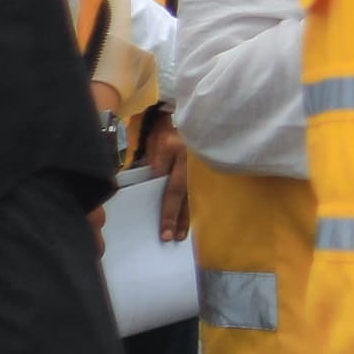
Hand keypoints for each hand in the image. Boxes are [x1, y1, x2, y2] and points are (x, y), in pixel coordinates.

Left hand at [138, 111, 191, 239]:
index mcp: (181, 159)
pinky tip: (188, 220)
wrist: (188, 115)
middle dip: (177, 220)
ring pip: (192, 198)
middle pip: (185, 199)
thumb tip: (151, 185)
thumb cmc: (168, 128)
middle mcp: (193, 167)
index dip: (168, 212)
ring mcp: (200, 170)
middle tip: (171, 239)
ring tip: (180, 236)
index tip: (164, 230)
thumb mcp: (159, 142)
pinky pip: (196, 192)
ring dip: (186, 218)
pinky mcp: (202, 173)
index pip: (172, 191)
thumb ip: (156, 164)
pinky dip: (192, 207)